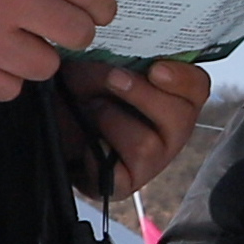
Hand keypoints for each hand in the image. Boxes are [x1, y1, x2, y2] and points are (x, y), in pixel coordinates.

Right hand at [0, 0, 110, 101]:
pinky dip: (7, 78)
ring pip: (46, 66)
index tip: (100, 13)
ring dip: (38, 55)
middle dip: (75, 32)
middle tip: (59, 29)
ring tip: (16, 41)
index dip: (103, 6)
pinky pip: (11, 89)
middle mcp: (11, 1)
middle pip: (76, 33)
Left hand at [70, 57, 210, 194]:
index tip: (156, 68)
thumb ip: (117, 57)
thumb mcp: (93, 62)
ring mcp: (150, 162)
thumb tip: (120, 63)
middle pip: (182, 119)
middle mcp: (169, 131)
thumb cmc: (76, 90)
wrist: (46, 123)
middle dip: (143, 95)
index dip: (182, 79)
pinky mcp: (124, 185)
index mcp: (171, 95)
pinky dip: (96, 153)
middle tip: (113, 78)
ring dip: (112, 120)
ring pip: (147, 146)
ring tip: (91, 110)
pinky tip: (86, 142)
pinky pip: (119, 173)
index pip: (197, 88)